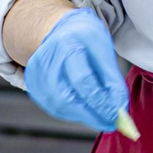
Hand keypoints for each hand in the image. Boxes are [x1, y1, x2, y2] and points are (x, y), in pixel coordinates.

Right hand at [23, 8, 128, 132]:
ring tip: (102, 116)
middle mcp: (47, 59)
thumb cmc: (86, 40)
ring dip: (84, 115)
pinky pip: (53, 106)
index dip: (101, 102)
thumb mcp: (104, 50)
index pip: (84, 80)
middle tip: (111, 122)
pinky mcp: (32, 84)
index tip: (117, 115)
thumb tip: (119, 109)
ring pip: (59, 106)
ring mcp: (36, 73)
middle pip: (67, 98)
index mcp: (68, 44)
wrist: (59, 29)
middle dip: (92, 115)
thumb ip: (112, 79)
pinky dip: (73, 112)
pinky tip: (86, 109)